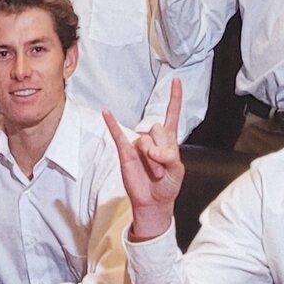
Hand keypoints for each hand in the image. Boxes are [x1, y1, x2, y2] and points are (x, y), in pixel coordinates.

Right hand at [102, 79, 184, 241]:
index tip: (177, 81)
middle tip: (162, 169)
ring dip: (151, 159)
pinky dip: (111, 123)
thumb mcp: (178, 171)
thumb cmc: (167, 186)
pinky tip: (106, 113)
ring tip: (154, 173)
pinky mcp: (125, 152)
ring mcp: (138, 145)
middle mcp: (153, 139)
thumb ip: (170, 157)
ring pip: (144, 140)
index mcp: (169, 140)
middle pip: (157, 129)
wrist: (154, 202)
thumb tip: (155, 151)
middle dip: (161, 151)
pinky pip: (118, 135)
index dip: (175, 98)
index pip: (172, 114)